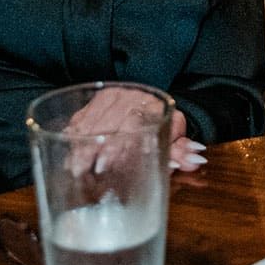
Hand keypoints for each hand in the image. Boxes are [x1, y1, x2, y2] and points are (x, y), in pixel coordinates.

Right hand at [64, 88, 203, 174]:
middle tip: (85, 169)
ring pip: (91, 119)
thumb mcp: (173, 136)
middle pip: (108, 122)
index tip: (108, 164)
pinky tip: (66, 151)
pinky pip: (80, 116)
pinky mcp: (95, 99)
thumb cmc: (162, 123)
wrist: (150, 99)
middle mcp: (130, 97)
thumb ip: (181, 150)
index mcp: (151, 105)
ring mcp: (110, 96)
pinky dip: (72, 134)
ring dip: (80, 144)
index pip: (133, 122)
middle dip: (95, 147)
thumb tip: (197, 159)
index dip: (119, 145)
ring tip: (73, 166)